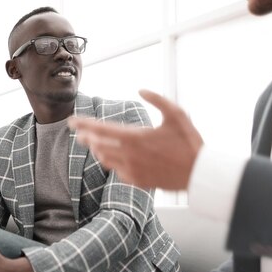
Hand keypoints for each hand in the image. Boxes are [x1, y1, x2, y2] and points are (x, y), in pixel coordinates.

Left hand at [68, 89, 203, 189]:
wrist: (199, 174)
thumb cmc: (189, 143)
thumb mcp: (177, 114)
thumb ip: (158, 100)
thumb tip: (141, 90)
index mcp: (135, 137)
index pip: (101, 130)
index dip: (83, 124)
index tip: (72, 121)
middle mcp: (129, 155)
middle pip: (97, 146)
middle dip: (85, 138)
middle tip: (79, 133)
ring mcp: (132, 170)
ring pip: (104, 160)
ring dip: (98, 150)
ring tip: (95, 143)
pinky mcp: (137, 182)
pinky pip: (116, 171)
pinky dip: (112, 162)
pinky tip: (114, 157)